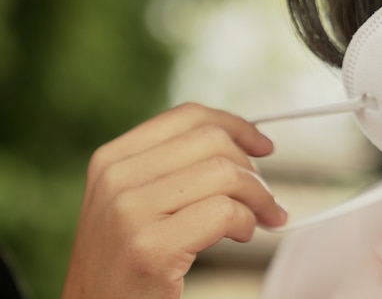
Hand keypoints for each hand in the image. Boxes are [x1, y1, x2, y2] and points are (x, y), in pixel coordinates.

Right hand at [62, 103, 287, 298]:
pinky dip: (247, 221)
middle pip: (211, 141)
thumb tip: (243, 144)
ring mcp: (129, 212)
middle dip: (252, 169)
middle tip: (266, 200)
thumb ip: (173, 170)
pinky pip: (223, 212)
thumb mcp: (134, 205)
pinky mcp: (149, 248)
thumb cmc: (126, 268)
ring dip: (257, 196)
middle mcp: (115, 178)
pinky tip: (243, 235)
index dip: (235, 127)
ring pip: (223, 173)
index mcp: (112, 160)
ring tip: (261, 219)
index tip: (263, 146)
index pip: (187, 116)